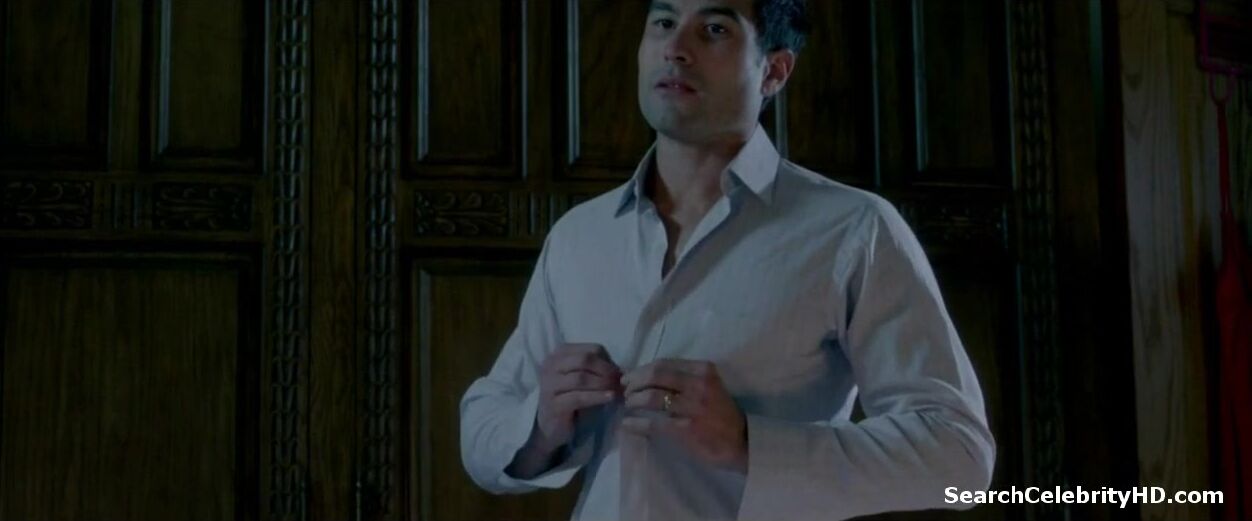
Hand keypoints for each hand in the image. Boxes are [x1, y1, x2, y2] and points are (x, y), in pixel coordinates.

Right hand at [533, 343, 622, 453]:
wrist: (551, 425)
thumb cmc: (572, 398)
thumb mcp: (584, 379)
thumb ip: (599, 370)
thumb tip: (624, 370)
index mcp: (560, 354)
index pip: (591, 349)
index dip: (609, 361)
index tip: (619, 374)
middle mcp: (551, 365)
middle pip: (585, 359)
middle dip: (606, 370)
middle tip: (620, 382)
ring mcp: (549, 384)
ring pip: (581, 377)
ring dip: (603, 383)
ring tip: (617, 391)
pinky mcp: (553, 404)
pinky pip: (578, 397)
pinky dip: (596, 396)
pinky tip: (609, 398)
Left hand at [619, 359, 747, 473]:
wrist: (744, 442)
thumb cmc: (723, 414)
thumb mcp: (710, 386)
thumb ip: (686, 378)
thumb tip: (649, 375)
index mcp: (703, 370)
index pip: (664, 363)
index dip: (642, 369)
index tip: (631, 376)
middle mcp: (698, 384)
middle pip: (655, 375)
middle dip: (634, 381)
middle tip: (624, 389)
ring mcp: (692, 407)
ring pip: (651, 396)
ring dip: (633, 400)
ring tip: (628, 404)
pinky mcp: (685, 429)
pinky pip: (652, 423)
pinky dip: (635, 423)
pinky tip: (627, 424)